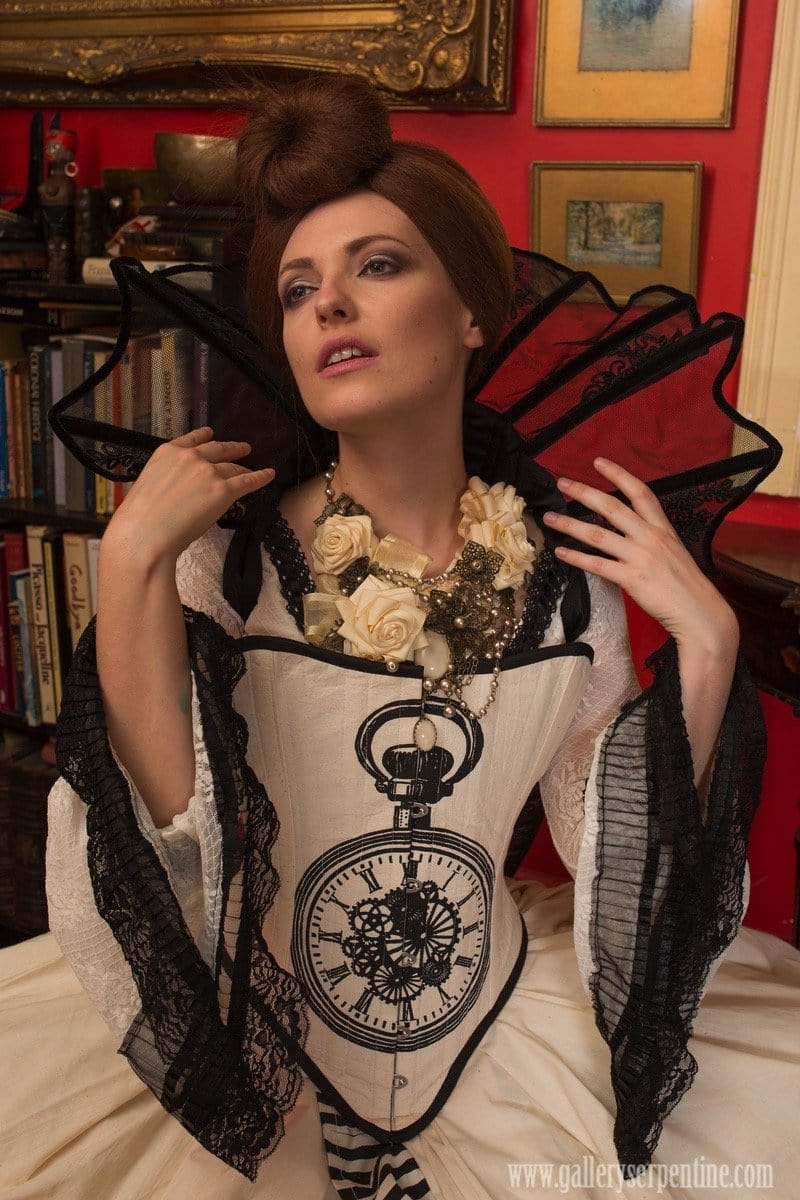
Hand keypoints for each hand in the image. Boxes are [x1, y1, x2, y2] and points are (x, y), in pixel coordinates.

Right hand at [104, 427, 275, 566]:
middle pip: (217, 449)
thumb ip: (165, 479)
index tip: (211, 433)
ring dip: (245, 466)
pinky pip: (247, 481)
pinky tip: (269, 475)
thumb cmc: (138, 518)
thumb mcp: (147, 485)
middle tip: (243, 448)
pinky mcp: (224, 491)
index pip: (191, 441)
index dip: (204, 437)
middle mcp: (190, 457)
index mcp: (167, 453)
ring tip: (253, 466)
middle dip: (231, 448)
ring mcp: (208, 473)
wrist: (145, 532)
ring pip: (233, 467)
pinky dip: (260, 478)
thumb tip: (175, 489)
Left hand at [542, 458, 737, 655]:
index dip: (619, 474)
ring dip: (569, 525)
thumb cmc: (685, 586)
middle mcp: (650, 537)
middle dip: (584, 492)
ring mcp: (640, 557)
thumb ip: (650, 540)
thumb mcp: (672, 553)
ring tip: (550, 518)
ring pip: (597, 534)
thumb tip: (624, 533)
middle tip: (562, 483)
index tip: (599, 462)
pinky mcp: (631, 579)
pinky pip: (597, 564)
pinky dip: (576, 558)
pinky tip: (560, 552)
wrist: (700, 613)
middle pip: (612, 507)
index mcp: (662, 529)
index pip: (640, 493)